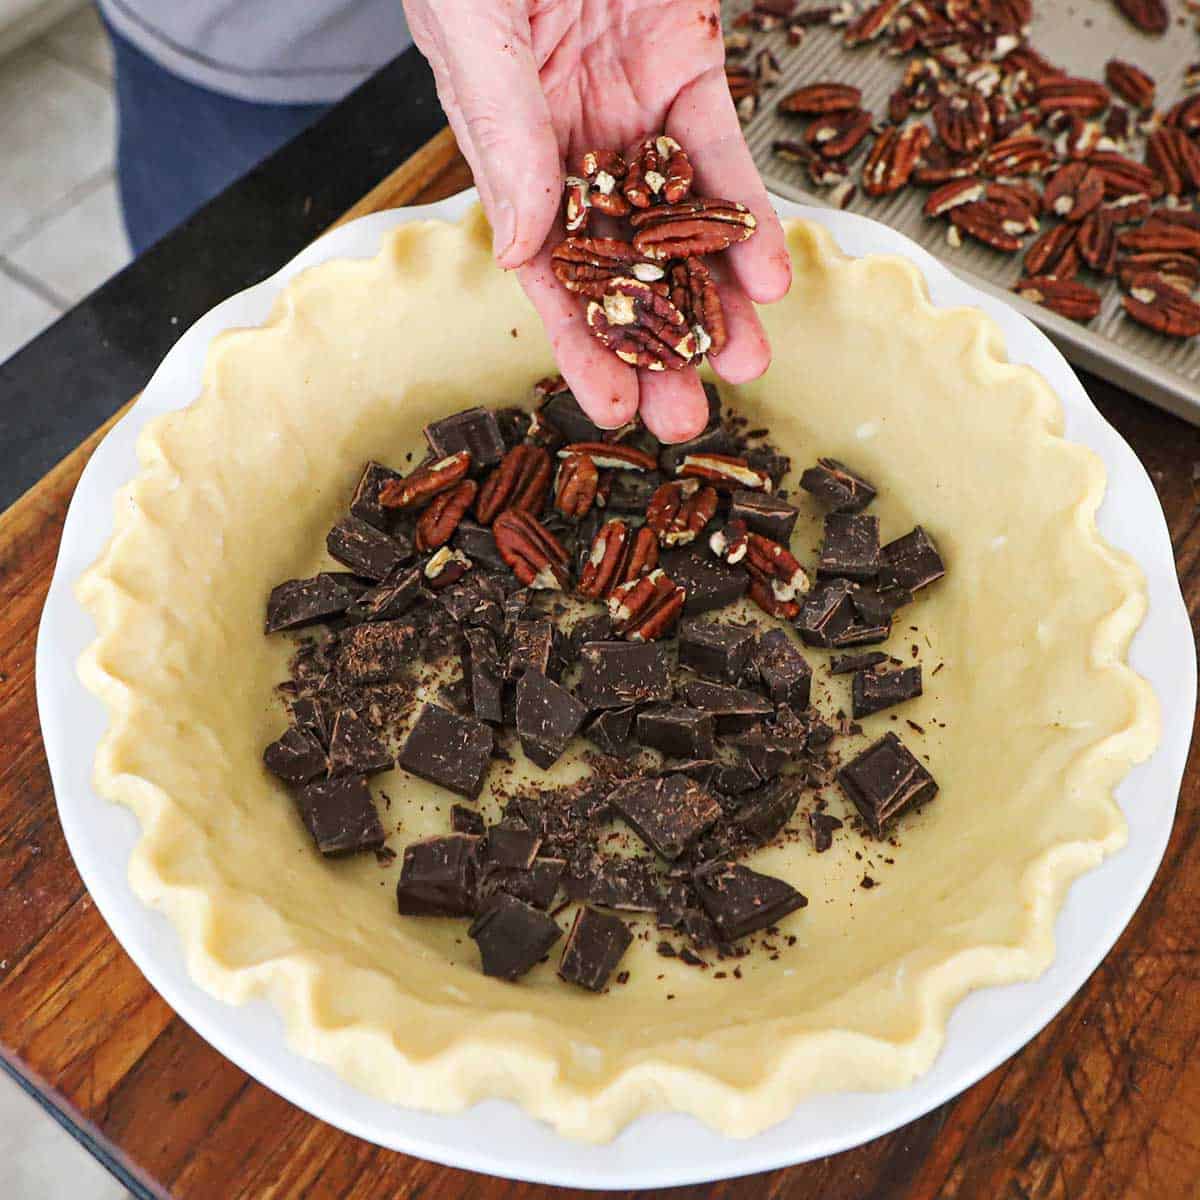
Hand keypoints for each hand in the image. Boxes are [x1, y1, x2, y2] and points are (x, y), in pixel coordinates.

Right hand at [405, 0, 790, 441]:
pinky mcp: (687, 63)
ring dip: (716, 298)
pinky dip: (745, 210)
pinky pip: (721, 150)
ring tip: (748, 366)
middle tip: (693, 418)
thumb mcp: (473, 31)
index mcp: (505, 149)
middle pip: (622, 265)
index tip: (612, 410)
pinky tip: (767, 272)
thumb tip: (527, 246)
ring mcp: (630, 107)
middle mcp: (570, 143)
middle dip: (659, 344)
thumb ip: (504, 134)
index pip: (546, 269)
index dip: (580, 342)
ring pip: (681, 224)